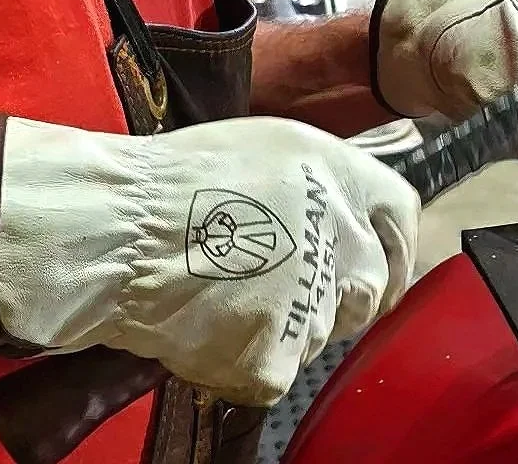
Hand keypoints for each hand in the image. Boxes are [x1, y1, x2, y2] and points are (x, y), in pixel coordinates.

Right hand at [0, 116, 418, 404]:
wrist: (118, 232)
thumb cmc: (175, 181)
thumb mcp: (268, 149)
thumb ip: (321, 181)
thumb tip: (346, 210)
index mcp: (340, 174)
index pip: (400, 214)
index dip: (389, 240)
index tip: (374, 259)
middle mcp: (341, 234)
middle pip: (370, 285)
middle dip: (337, 295)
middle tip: (281, 286)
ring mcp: (313, 299)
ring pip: (321, 331)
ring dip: (287, 324)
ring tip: (227, 294)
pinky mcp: (278, 354)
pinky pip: (277, 369)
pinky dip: (247, 359)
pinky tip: (211, 325)